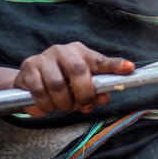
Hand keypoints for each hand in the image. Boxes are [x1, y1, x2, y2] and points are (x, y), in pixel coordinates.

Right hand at [14, 43, 132, 116]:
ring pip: (57, 85)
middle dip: (84, 93)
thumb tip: (105, 97)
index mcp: (80, 53)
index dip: (115, 65)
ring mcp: (44, 58)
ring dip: (63, 103)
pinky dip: (46, 105)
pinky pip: (39, 92)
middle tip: (84, 106)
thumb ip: (94, 92)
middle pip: (78, 71)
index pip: (100, 60)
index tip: (129, 68)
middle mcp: (62, 51)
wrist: (28, 83)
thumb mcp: (80, 88)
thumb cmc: (61, 84)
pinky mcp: (28, 68)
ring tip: (62, 107)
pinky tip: (47, 106)